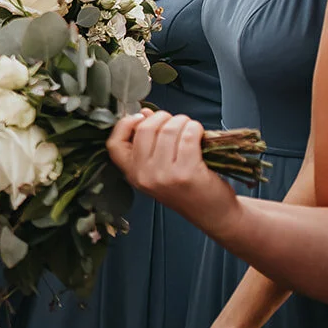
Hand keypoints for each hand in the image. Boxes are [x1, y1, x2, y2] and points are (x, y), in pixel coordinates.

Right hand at [107, 111, 239, 234]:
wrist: (213, 214)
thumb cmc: (186, 188)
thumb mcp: (157, 169)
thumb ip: (148, 142)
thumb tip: (144, 113)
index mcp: (132, 174)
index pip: (114, 143)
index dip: (125, 124)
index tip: (141, 118)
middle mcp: (144, 176)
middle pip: (145, 129)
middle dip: (163, 118)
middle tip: (176, 123)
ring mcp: (164, 175)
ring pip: (169, 129)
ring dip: (183, 122)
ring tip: (190, 129)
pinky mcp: (187, 173)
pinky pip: (188, 136)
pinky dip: (195, 129)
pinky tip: (199, 134)